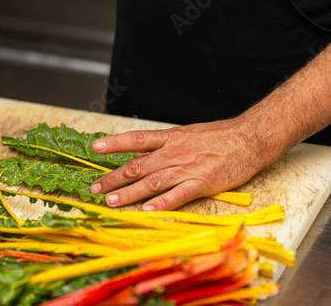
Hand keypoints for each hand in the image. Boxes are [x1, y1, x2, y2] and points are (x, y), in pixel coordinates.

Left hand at [90, 118, 279, 210]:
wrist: (249, 138)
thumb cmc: (217, 136)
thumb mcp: (186, 134)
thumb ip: (162, 146)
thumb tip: (138, 154)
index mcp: (169, 138)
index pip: (136, 139)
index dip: (114, 143)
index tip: (95, 148)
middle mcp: (174, 152)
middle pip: (138, 166)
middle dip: (114, 178)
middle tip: (95, 189)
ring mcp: (187, 168)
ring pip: (152, 182)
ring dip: (130, 193)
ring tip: (112, 202)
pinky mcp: (202, 183)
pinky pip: (178, 195)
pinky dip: (161, 203)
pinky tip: (146, 210)